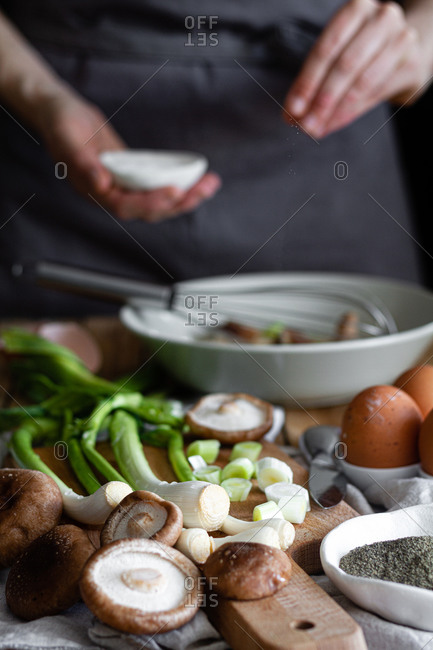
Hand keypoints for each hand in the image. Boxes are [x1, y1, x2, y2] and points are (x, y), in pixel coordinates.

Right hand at [37, 91, 220, 221]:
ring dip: (186, 195)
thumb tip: (102, 185)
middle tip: (206, 188)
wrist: (62, 113)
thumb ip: (82, 162)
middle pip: (150, 208)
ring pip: (158, 198)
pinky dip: (178, 182)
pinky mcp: (134, 174)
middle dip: (180, 201)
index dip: (151, 202)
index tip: (175, 191)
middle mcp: (112, 193)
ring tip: (211, 184)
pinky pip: (158, 184)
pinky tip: (198, 176)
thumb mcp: (67, 137)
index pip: (126, 206)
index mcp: (95, 191)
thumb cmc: (60, 123)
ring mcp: (124, 185)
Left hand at [284, 0, 429, 138]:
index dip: (307, 81)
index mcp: (357, 9)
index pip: (327, 48)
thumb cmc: (361, 52)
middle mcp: (382, 18)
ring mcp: (401, 39)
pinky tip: (334, 124)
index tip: (293, 109)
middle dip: (321, 100)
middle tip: (305, 125)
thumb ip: (314, 81)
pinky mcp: (410, 64)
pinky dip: (350, 113)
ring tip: (317, 128)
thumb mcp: (335, 55)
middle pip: (345, 66)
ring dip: (335, 111)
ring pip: (362, 83)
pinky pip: (375, 94)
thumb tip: (292, 115)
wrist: (404, 52)